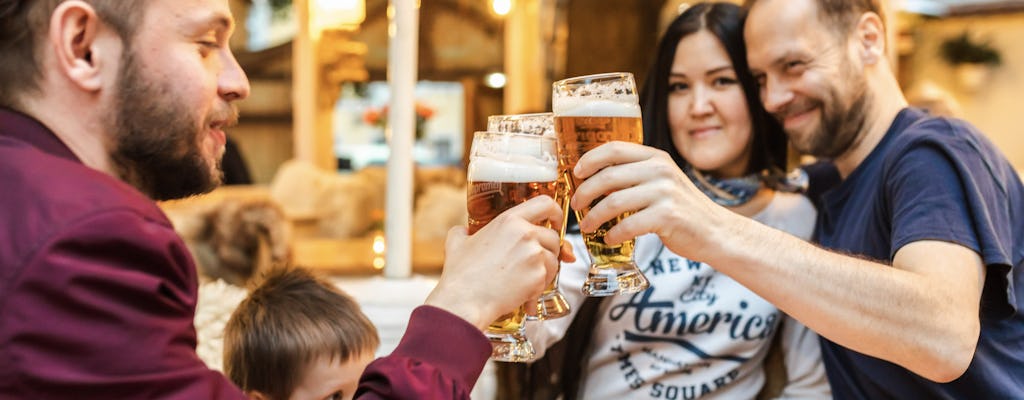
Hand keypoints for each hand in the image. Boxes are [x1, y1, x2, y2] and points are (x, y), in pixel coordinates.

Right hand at [426, 196, 562, 329]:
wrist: (465, 301)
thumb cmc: (460, 274)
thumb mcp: (457, 242)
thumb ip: (463, 231)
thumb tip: (463, 231)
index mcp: (509, 220)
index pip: (545, 203)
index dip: (555, 212)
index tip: (555, 221)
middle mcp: (525, 234)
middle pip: (553, 237)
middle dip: (548, 250)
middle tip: (534, 263)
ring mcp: (534, 255)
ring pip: (553, 259)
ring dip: (544, 271)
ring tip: (524, 281)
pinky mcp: (538, 276)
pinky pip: (548, 279)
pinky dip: (539, 289)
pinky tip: (524, 296)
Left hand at [570, 142, 730, 257]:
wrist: (715, 231)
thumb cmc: (683, 210)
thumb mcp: (662, 182)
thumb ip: (635, 177)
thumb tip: (596, 182)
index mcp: (656, 158)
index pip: (614, 149)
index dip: (590, 160)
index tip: (576, 173)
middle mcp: (660, 170)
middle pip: (607, 176)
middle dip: (585, 192)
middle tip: (576, 205)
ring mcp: (665, 192)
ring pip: (613, 202)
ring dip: (594, 217)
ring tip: (587, 226)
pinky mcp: (667, 216)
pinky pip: (628, 225)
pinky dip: (613, 234)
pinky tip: (610, 238)